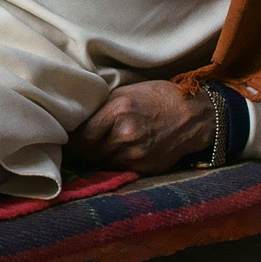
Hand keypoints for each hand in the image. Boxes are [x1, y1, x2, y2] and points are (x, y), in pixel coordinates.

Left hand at [67, 82, 212, 174]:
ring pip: (101, 163)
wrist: (194, 114)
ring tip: (91, 151)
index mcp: (118, 112)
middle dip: (80, 150)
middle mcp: (125, 136)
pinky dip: (113, 163)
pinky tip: (114, 154)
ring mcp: (136, 155)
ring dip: (95, 158)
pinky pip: (118, 169)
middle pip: (88, 153)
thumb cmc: (158, 97)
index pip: (81, 136)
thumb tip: (75, 120)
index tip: (65, 136)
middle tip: (72, 147)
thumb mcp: (126, 92)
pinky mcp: (144, 168)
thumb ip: (101, 108)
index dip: (71, 139)